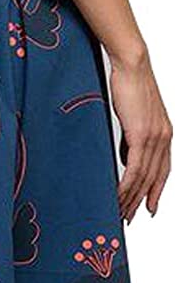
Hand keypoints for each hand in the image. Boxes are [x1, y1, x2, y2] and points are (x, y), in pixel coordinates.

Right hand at [110, 47, 171, 222]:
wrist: (132, 65)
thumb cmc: (130, 84)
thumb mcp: (134, 116)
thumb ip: (134, 139)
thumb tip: (126, 158)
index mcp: (165, 134)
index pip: (163, 170)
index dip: (156, 191)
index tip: (149, 207)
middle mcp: (164, 138)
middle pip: (153, 178)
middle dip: (140, 200)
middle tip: (128, 217)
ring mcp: (154, 138)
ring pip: (143, 178)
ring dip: (130, 197)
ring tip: (120, 212)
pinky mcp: (141, 136)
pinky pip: (133, 169)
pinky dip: (125, 186)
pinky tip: (117, 196)